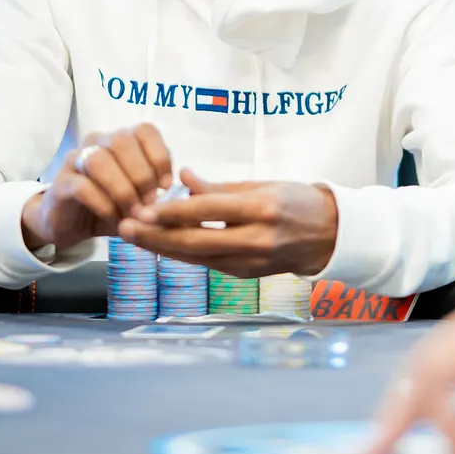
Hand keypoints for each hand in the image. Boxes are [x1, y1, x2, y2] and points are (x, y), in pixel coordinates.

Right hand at [21, 125, 173, 250]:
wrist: (68, 224)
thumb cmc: (110, 207)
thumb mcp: (140, 200)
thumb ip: (160, 194)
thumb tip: (184, 196)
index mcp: (122, 140)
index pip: (145, 131)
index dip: (160, 157)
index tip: (166, 186)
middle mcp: (98, 142)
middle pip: (123, 142)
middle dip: (142, 175)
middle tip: (149, 205)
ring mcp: (76, 160)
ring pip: (100, 160)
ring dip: (123, 190)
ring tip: (133, 215)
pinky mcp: (61, 184)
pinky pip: (83, 186)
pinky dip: (105, 205)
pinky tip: (115, 221)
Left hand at [116, 171, 337, 276]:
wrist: (329, 236)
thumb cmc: (296, 201)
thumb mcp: (262, 184)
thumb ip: (220, 187)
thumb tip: (182, 179)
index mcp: (261, 209)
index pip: (208, 210)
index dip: (173, 211)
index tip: (144, 207)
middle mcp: (255, 238)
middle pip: (196, 241)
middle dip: (156, 236)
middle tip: (125, 227)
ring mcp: (251, 261)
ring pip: (197, 258)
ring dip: (161, 249)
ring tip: (133, 238)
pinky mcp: (246, 274)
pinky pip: (207, 264)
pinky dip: (182, 255)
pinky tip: (159, 247)